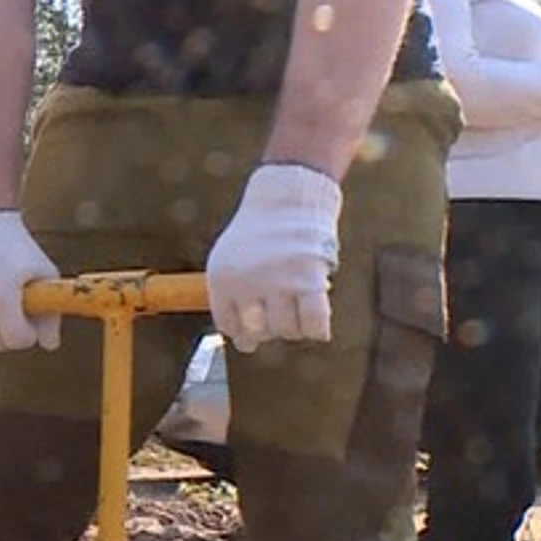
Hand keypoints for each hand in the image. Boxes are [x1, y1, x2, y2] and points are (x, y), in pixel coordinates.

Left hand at [206, 164, 342, 353]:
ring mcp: (278, 282)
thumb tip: (244, 345)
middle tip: (281, 311)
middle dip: (271, 328)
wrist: (288, 194)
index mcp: (222, 279)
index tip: (256, 328)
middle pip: (259, 331)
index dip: (245, 332)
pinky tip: (318, 323)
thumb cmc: (260, 229)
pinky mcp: (309, 278)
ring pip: (287, 330)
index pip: (230, 326)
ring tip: (298, 307)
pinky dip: (317, 329)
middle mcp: (246, 284)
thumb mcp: (230, 258)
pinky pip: (314, 323)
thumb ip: (233, 296)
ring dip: (295, 326)